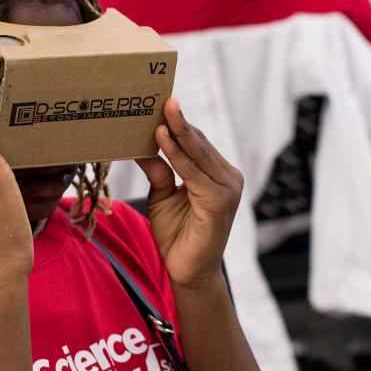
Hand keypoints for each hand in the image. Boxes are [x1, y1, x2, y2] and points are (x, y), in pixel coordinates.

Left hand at [135, 99, 241, 289]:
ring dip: (178, 132)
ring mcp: (228, 189)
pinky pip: (193, 173)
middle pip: (200, 144)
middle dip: (179, 121)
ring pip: (198, 154)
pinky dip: (177, 155)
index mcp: (218, 174)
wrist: (188, 273)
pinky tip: (162, 138)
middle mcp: (229, 178)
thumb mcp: (161, 197)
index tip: (160, 102)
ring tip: (161, 112)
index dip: (179, 124)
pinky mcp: (220, 202)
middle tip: (163, 97)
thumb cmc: (177, 236)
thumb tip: (141, 145)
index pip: (198, 143)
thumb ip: (158, 171)